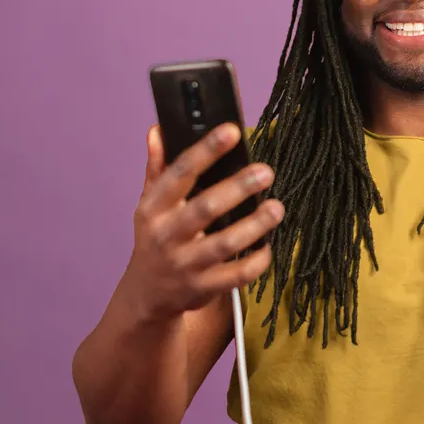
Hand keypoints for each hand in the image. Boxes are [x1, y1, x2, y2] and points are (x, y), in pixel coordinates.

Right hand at [122, 123, 284, 323]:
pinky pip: (235, 276)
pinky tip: (269, 246)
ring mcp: (185, 264)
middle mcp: (167, 235)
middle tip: (266, 172)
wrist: (147, 293)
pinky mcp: (203, 288)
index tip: (232, 131)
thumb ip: (158, 168)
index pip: (180, 174)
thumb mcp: (150, 204)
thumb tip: (157, 129)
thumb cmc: (155, 238)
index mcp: (153, 208)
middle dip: (237, 188)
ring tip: (276, 207)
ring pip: (224, 244)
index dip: (205, 151)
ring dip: (254, 225)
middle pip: (205, 208)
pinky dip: (256, 262)